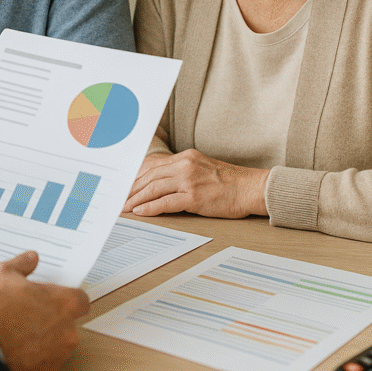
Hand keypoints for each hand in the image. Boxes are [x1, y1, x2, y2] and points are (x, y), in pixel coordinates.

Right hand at [0, 251, 88, 370]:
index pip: (80, 299)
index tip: (51, 297)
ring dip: (42, 339)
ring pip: (56, 344)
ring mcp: (57, 356)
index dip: (66, 297)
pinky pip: (44, 362)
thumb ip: (21, 265)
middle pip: (68, 323)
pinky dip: (33, 357)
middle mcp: (66, 332)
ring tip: (16, 332)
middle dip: (50, 318)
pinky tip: (14, 348)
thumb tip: (31, 259)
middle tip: (26, 313)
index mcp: (62, 304)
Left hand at [123, 150, 269, 217]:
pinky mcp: (194, 196)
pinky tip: (140, 212)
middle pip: (150, 178)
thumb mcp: (203, 169)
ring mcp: (189, 180)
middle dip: (132, 190)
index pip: (154, 168)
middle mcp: (185, 165)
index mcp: (186, 158)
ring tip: (125, 208)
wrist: (252, 188)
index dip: (137, 179)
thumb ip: (182, 172)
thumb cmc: (230, 182)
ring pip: (154, 189)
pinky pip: (166, 202)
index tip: (126, 188)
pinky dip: (150, 208)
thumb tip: (161, 184)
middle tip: (119, 200)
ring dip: (136, 199)